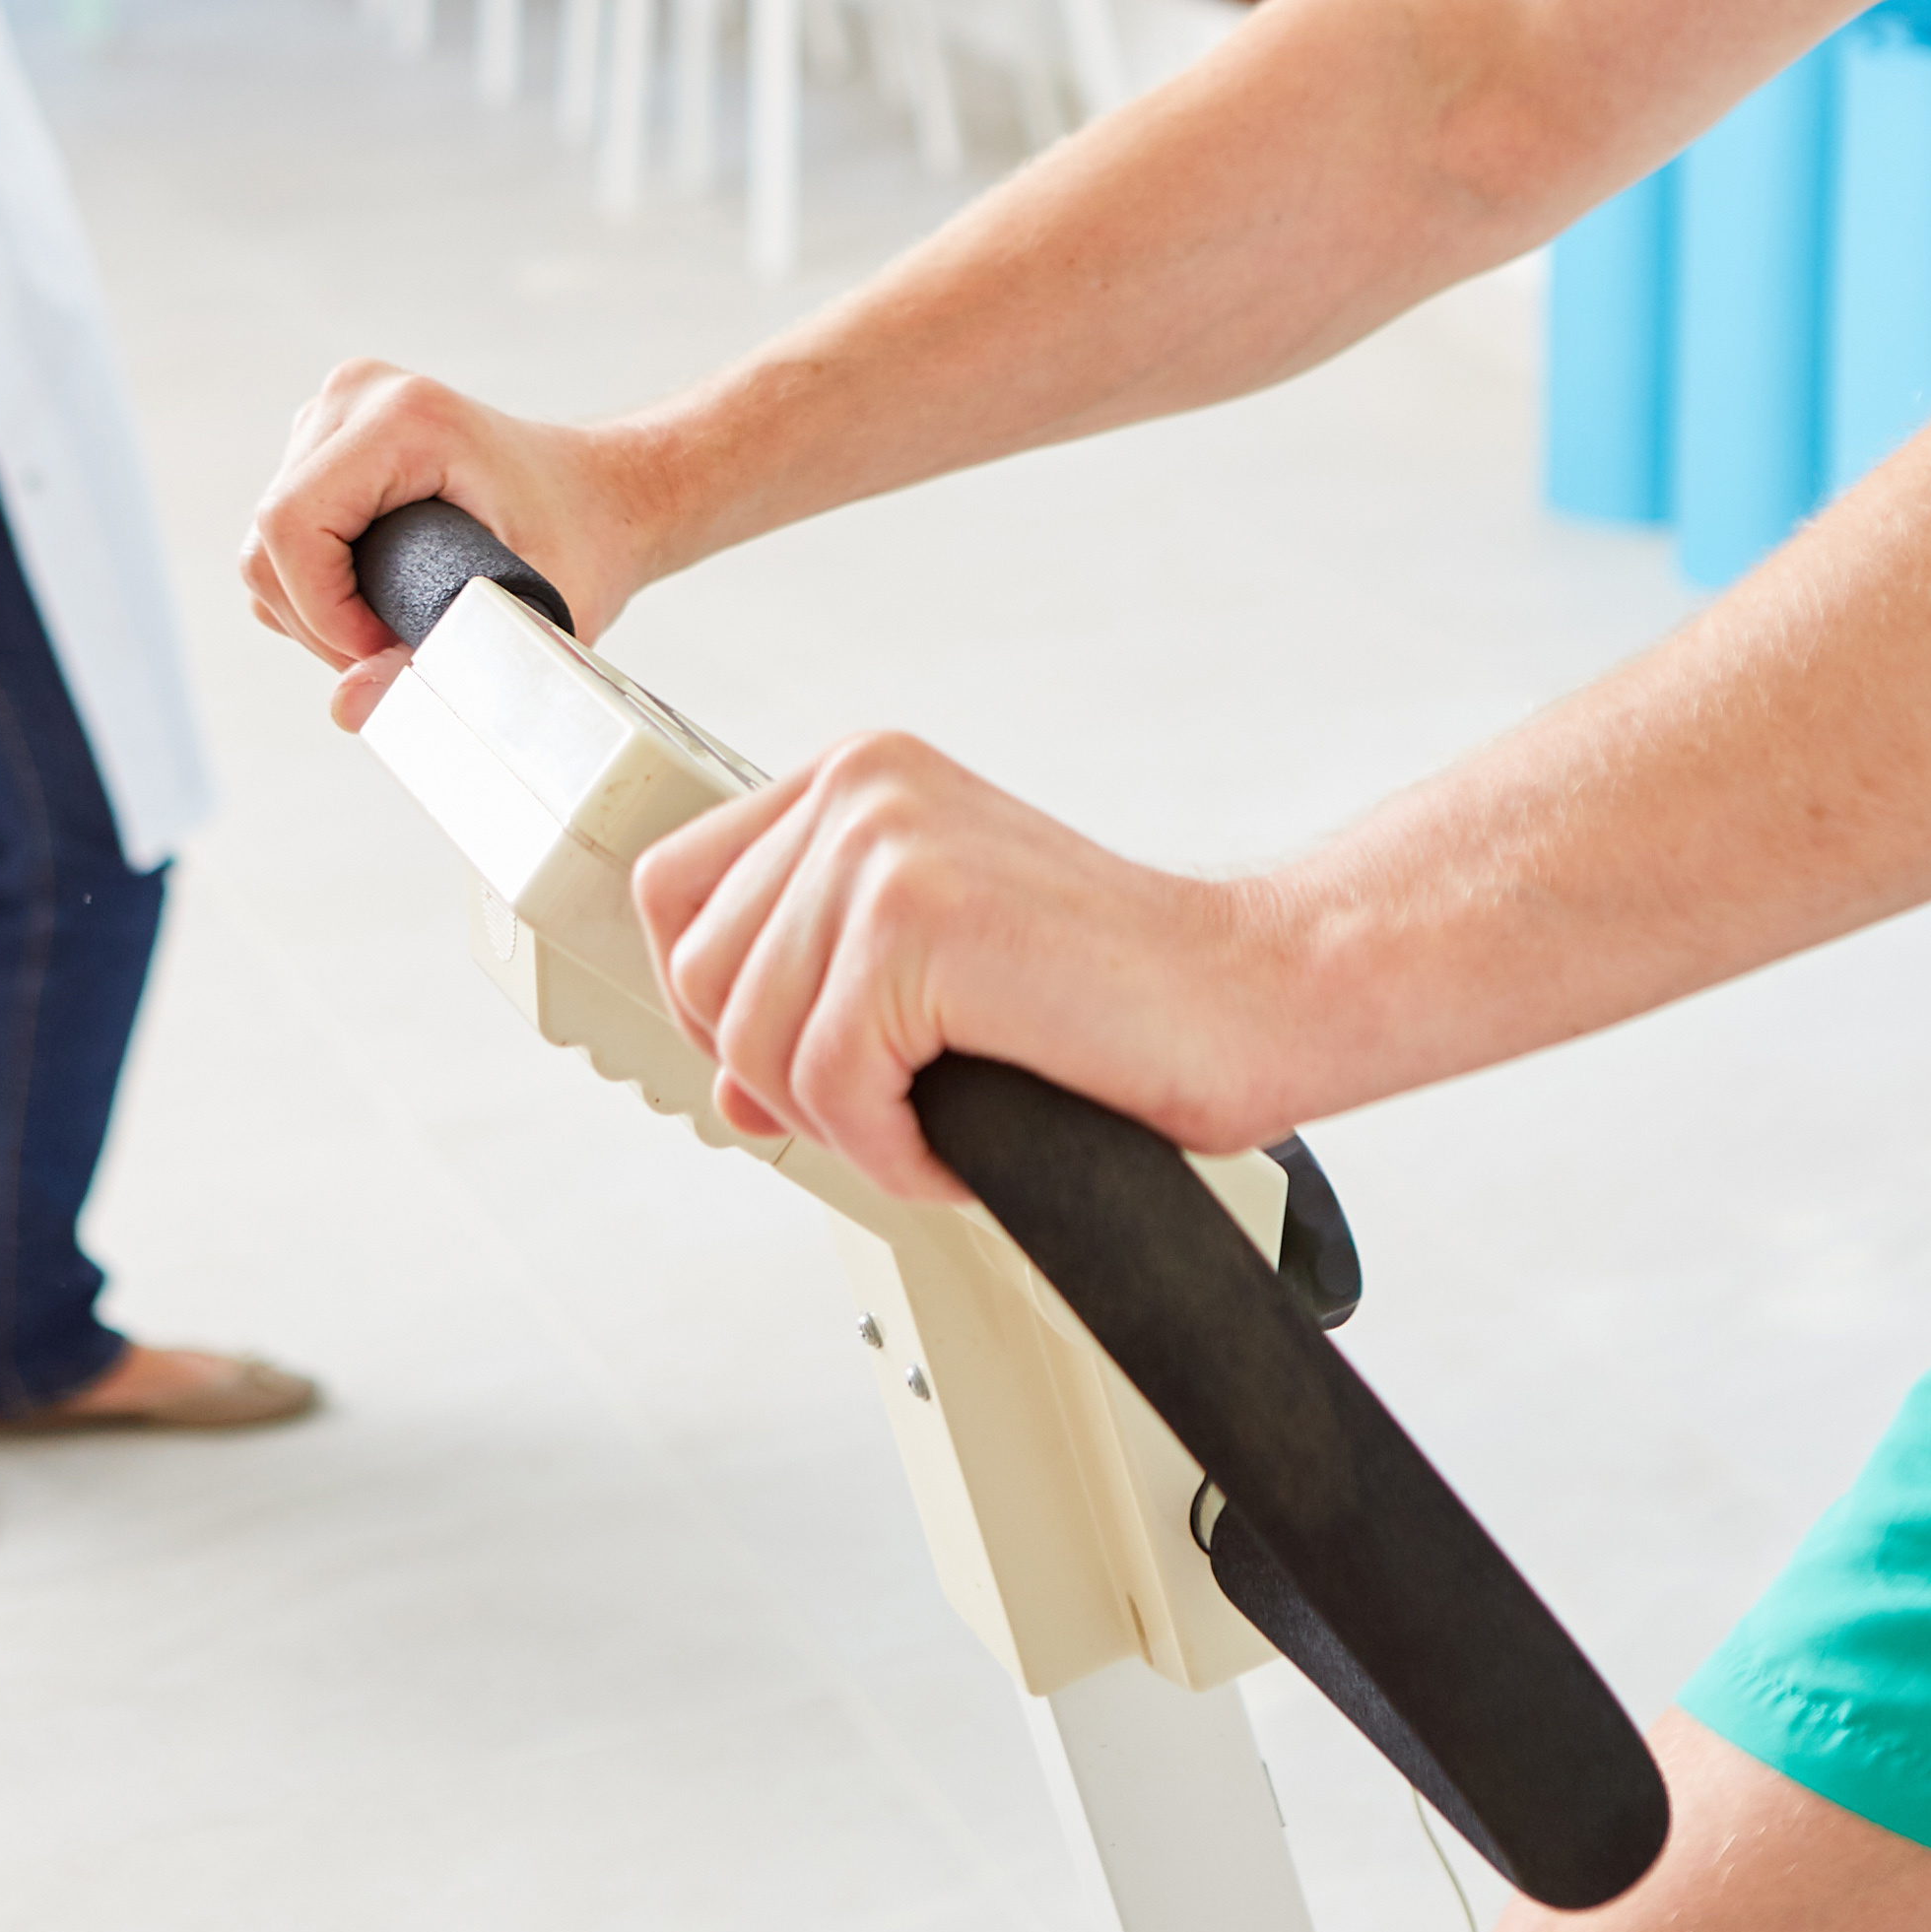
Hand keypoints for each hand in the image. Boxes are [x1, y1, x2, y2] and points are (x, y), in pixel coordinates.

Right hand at [243, 362, 677, 730]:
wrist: (599, 494)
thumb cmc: (581, 543)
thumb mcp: (527, 615)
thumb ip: (440, 661)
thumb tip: (347, 706)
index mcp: (405, 419)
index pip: (290, 527)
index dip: (323, 612)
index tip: (388, 650)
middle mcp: (356, 396)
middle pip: (268, 542)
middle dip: (319, 623)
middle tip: (397, 653)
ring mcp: (334, 411)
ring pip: (265, 545)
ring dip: (313, 612)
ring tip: (395, 627)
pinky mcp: (324, 438)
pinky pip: (279, 536)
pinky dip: (313, 588)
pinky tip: (377, 599)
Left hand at [635, 732, 1290, 1205]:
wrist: (1253, 999)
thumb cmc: (1113, 1001)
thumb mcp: (929, 971)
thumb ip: (815, 993)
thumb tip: (726, 1088)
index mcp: (856, 779)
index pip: (677, 894)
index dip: (714, 1008)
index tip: (792, 1069)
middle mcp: (857, 788)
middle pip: (700, 977)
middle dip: (781, 1081)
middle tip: (890, 1112)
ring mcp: (882, 843)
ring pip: (751, 1041)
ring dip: (842, 1125)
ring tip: (935, 1125)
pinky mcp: (917, 918)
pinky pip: (830, 1085)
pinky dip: (891, 1151)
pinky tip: (959, 1144)